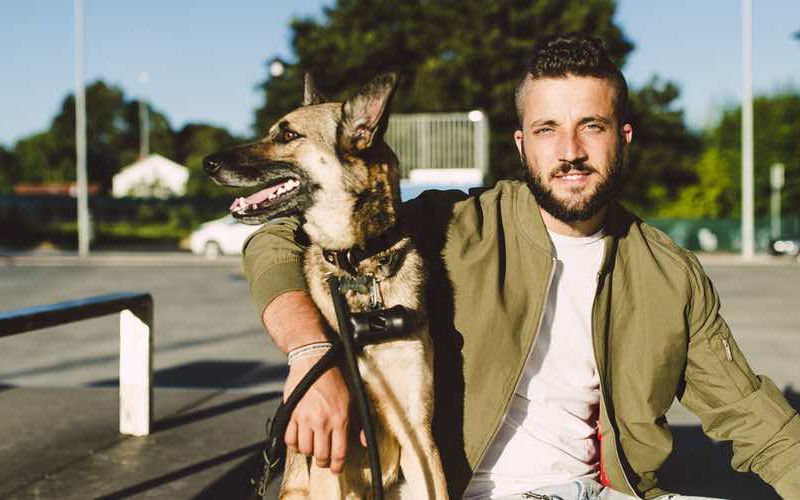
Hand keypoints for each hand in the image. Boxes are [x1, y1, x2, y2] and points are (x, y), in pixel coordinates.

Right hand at [283, 355, 354, 472]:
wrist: (314, 359)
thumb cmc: (336, 378)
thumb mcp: (354, 398)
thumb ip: (359, 422)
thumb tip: (363, 441)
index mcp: (340, 418)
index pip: (339, 453)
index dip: (337, 466)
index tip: (335, 469)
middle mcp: (322, 421)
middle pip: (320, 455)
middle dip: (323, 462)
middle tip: (323, 460)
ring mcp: (305, 418)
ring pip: (304, 450)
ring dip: (308, 452)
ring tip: (312, 447)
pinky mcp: (291, 413)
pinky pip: (289, 439)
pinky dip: (293, 444)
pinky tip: (299, 439)